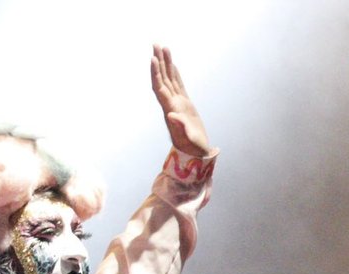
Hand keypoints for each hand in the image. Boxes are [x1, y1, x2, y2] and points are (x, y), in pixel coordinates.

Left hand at [151, 44, 213, 159]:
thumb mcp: (188, 139)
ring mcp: (177, 103)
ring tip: (163, 47)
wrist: (195, 154)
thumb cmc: (193, 148)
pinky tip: (173, 65)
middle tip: (156, 44)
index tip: (153, 59)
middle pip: (162, 79)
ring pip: (170, 79)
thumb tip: (171, 114)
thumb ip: (180, 127)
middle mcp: (171, 104)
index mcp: (171, 109)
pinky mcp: (185, 105)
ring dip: (166, 64)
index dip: (156, 73)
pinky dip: (174, 74)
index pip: (160, 87)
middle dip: (159, 62)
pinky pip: (178, 85)